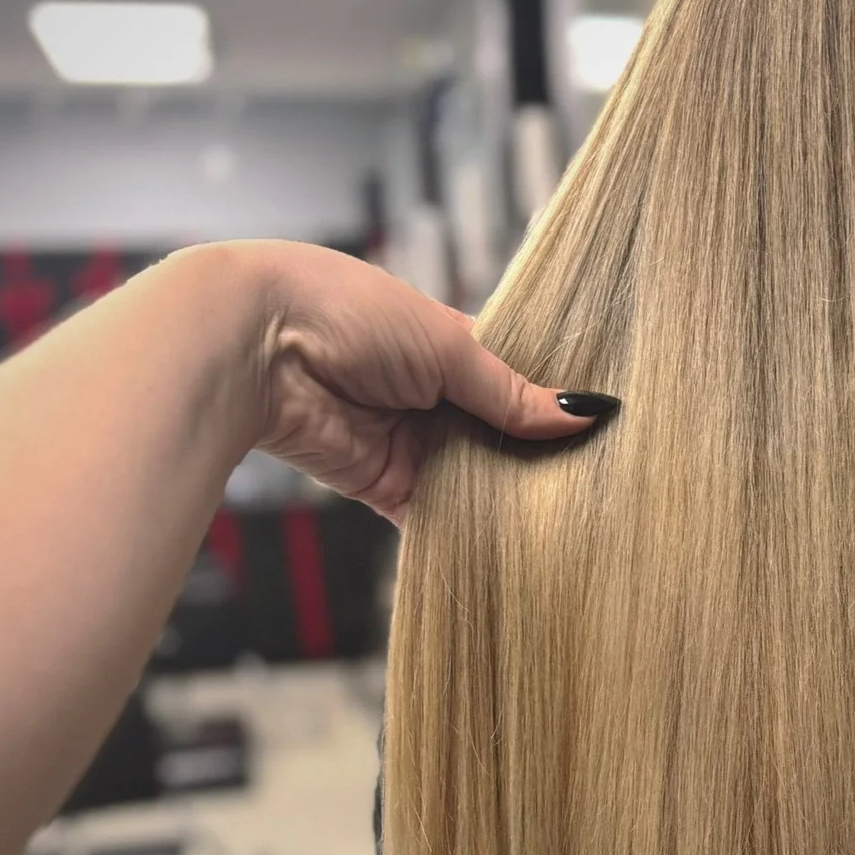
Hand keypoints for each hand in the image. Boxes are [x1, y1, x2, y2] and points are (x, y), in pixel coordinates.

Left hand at [243, 240, 611, 522]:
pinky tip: (515, 540)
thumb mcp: (445, 345)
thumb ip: (511, 391)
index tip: (600, 431)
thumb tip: (581, 413)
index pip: (513, 380)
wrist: (255, 346)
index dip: (550, 404)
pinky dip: (467, 528)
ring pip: (472, 480)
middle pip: (497, 436)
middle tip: (597, 481)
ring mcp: (408, 443)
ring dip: (507, 497)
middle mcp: (429, 395)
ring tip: (570, 516)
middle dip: (535, 458)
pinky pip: (435, 515)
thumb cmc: (345, 313)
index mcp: (445, 344)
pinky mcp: (383, 486)